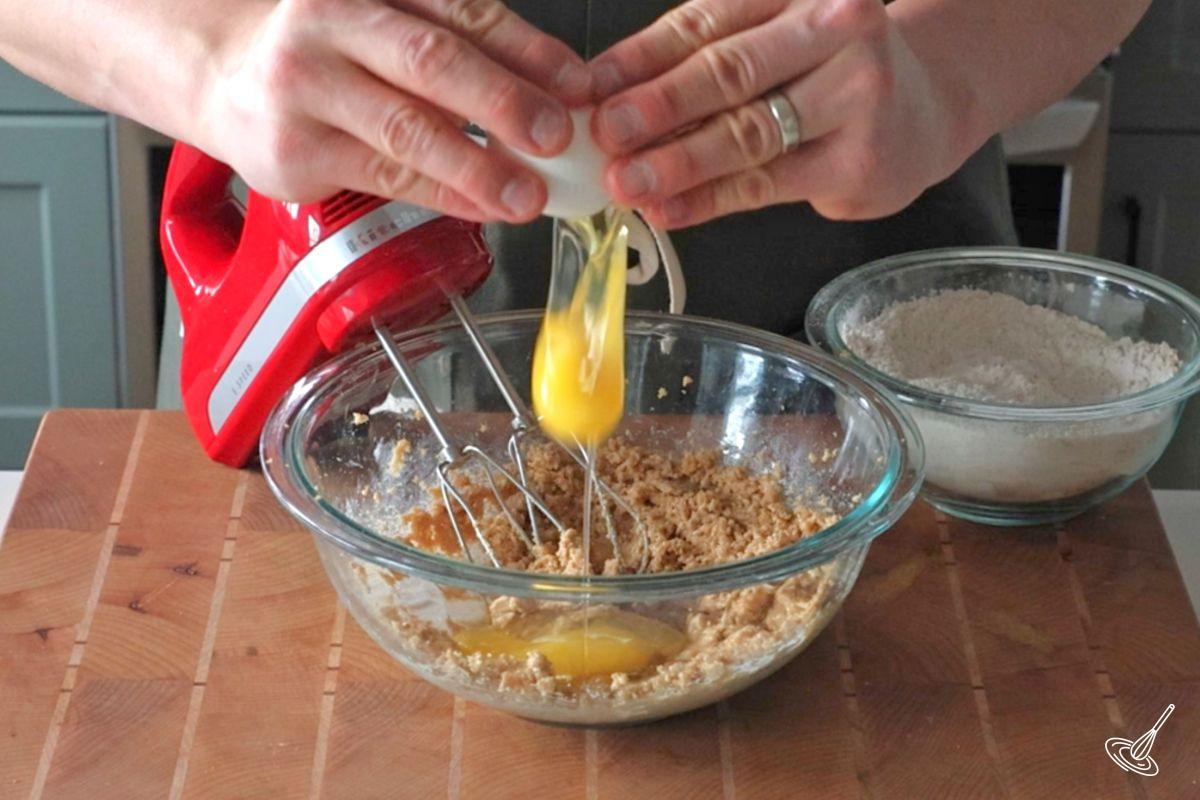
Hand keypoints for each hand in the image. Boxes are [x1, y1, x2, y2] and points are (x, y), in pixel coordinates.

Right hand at [199, 0, 592, 220]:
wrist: (219, 73)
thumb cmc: (321, 51)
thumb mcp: (383, 23)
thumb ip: (455, 47)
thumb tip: (548, 91)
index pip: (461, 12)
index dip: (527, 50)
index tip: (577, 85)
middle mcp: (331, 24)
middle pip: (431, 61)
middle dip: (505, 102)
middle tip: (557, 136)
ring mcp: (306, 88)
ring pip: (407, 130)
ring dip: (479, 167)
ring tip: (528, 193)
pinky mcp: (295, 152)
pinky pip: (385, 178)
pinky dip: (443, 195)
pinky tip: (481, 206)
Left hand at [588, 0, 967, 227]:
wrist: (926, 109)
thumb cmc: (831, 74)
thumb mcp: (772, 46)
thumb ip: (700, 63)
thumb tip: (608, 97)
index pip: (705, 24)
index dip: (639, 59)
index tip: (589, 88)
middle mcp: (833, 31)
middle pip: (727, 73)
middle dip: (655, 107)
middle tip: (603, 134)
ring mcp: (853, 96)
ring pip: (745, 134)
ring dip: (676, 162)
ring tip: (625, 182)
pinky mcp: (856, 161)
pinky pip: (765, 185)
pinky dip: (709, 199)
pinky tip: (668, 210)